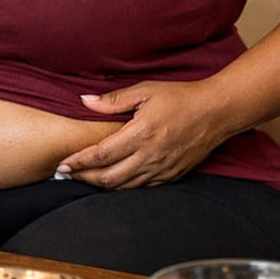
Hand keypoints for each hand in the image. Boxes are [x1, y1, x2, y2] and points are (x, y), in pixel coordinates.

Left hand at [56, 80, 227, 189]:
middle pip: (109, 177)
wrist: (217, 112)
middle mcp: (150, 156)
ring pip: (124, 187)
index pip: (101, 154)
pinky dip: (122, 188)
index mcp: (141, 134)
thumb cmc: (180, 97)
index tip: (62, 165)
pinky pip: (141, 188)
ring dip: (100, 185)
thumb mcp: (145, 90)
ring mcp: (162, 168)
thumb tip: (84, 101)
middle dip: (84, 178)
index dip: (78, 162)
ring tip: (83, 178)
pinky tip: (110, 181)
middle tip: (66, 175)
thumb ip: (114, 99)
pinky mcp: (172, 175)